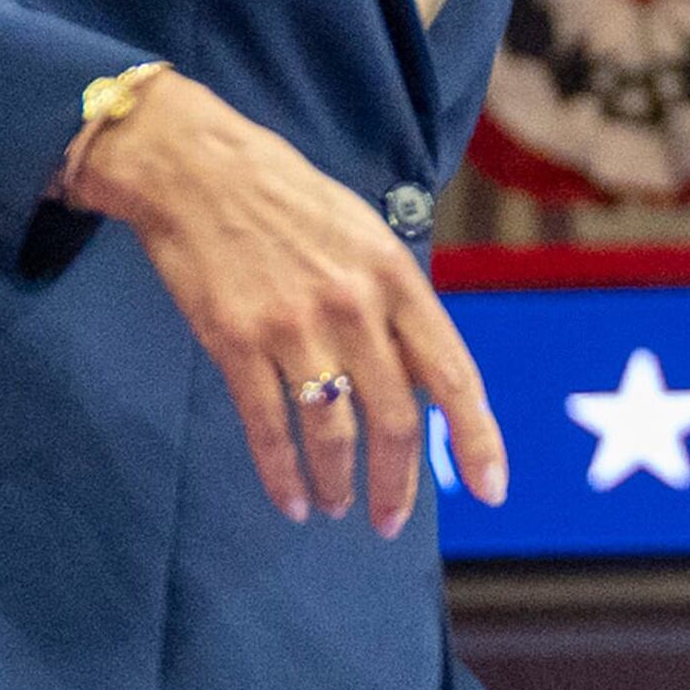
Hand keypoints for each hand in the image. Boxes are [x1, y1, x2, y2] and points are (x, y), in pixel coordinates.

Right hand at [64, 71, 507, 535]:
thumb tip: (423, 378)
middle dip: (399, 483)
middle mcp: (354, 305)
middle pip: (395, 419)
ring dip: (339, 483)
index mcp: (395, 277)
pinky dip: (282, 474)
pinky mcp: (236, 341)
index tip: (492, 488)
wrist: (197, 169)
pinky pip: (267, 426)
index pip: (453, 374)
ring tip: (337, 506)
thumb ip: (396, 304)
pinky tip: (290, 500)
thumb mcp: (365, 235)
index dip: (476, 438)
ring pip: (332, 432)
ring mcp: (293, 326)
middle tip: (391, 521)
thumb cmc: (288, 200)